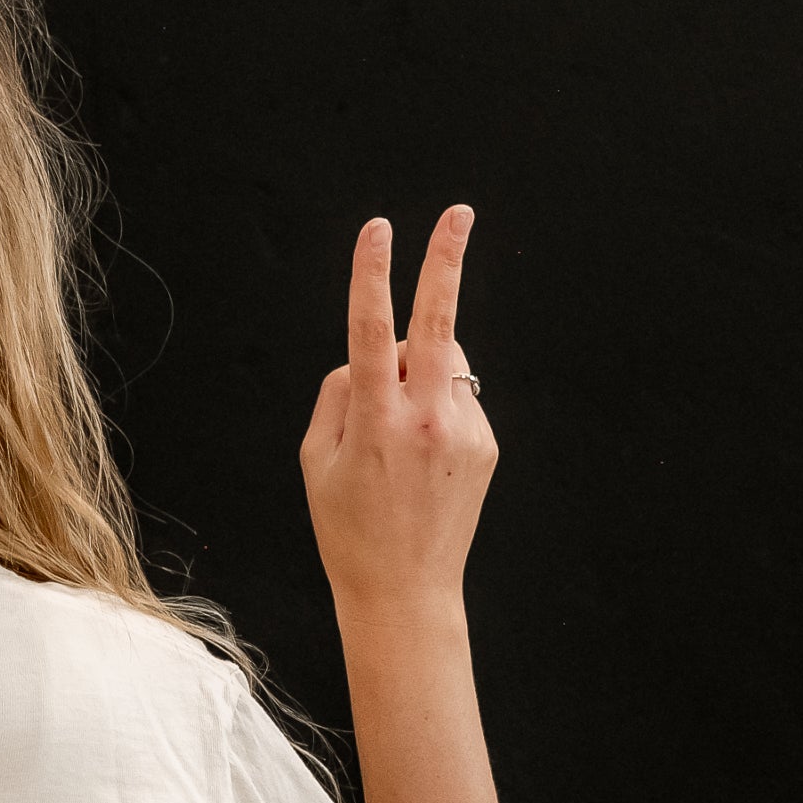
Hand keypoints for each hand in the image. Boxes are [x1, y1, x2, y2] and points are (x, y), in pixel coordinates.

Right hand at [298, 207, 497, 612]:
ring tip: (397, 430)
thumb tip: (369, 357)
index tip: (377, 230)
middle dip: (446, 263)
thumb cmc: (347, 529)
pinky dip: (435, 410)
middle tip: (460, 211)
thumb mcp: (317, 464)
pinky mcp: (486, 443)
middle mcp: (426, 418)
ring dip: (421, 367)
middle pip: (438, 322)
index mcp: (376, 421)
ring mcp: (463, 429)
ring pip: (443, 362)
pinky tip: (421, 461)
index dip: (371, 274)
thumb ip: (338, 397)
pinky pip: (457, 400)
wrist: (404, 592)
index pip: (372, 331)